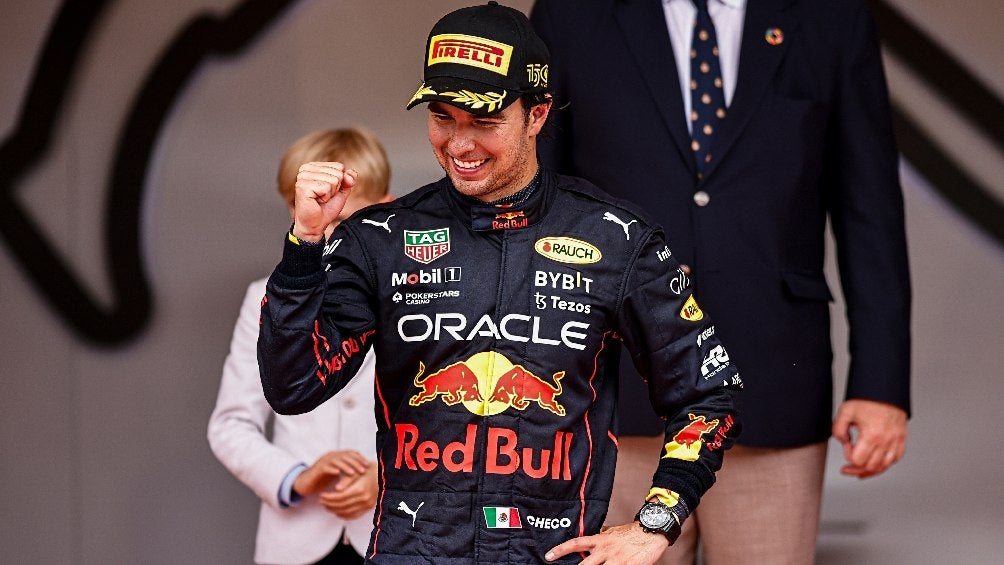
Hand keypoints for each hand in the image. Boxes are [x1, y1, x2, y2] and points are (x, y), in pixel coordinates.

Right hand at [292, 161, 357, 241]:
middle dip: (335, 189)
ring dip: (330, 194)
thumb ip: (348, 179)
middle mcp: (306, 169)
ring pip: (333, 180)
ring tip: (319, 199)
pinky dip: (325, 197)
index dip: (339, 183)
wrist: (316, 224)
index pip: (339, 166)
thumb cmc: (325, 208)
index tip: (327, 191)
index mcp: (313, 166)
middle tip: (323, 197)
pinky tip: (316, 201)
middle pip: (337, 173)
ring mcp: (303, 177)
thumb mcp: (341, 191)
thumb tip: (351, 174)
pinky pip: (326, 187)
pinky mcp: (303, 186)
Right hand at [293, 450, 368, 496]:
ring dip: (345, 466)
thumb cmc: (324, 478)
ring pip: (336, 461)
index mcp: (337, 455)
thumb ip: (348, 469)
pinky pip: (325, 467)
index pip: (350, 453)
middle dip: (355, 463)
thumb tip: (363, 469)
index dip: (359, 458)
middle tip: (362, 470)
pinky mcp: (317, 469)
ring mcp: (323, 461)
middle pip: (345, 456)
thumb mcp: (338, 472)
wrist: (307, 482)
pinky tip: (337, 474)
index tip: (367, 465)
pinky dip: (331, 469)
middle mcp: (331, 456)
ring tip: (352, 473)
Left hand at [319, 462, 377, 518]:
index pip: (340, 497)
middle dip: (329, 504)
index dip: (329, 498)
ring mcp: (367, 504)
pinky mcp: (369, 507)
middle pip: (342, 505)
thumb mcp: (357, 471)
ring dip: (334, 510)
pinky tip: (337, 511)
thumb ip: (346, 480)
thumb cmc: (369, 471)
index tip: (321, 495)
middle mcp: (364, 498)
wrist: (384, 475)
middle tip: (321, 501)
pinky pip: (354, 515)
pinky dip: (344, 515)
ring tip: (326, 506)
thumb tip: (336, 489)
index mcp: (360, 489)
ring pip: (346, 512)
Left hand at [545, 522, 668, 563]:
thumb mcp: (613, 531)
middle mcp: (605, 550)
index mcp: (600, 540)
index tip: (548, 556)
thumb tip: (591, 536)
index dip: (561, 550)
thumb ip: (601, 535)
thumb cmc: (633, 532)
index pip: (576, 544)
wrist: (652, 531)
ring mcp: (616, 561)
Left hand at [832, 398, 907, 478]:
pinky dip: (884, 464)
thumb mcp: (845, 412)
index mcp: (872, 435)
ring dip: (870, 469)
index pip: (858, 460)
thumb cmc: (867, 399)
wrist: (885, 389)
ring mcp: (896, 441)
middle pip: (871, 467)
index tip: (847, 445)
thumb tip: (844, 443)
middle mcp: (886, 441)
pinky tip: (875, 463)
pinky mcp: (901, 439)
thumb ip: (838, 430)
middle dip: (856, 467)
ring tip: (859, 469)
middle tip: (847, 466)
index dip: (848, 456)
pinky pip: (895, 459)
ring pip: (884, 466)